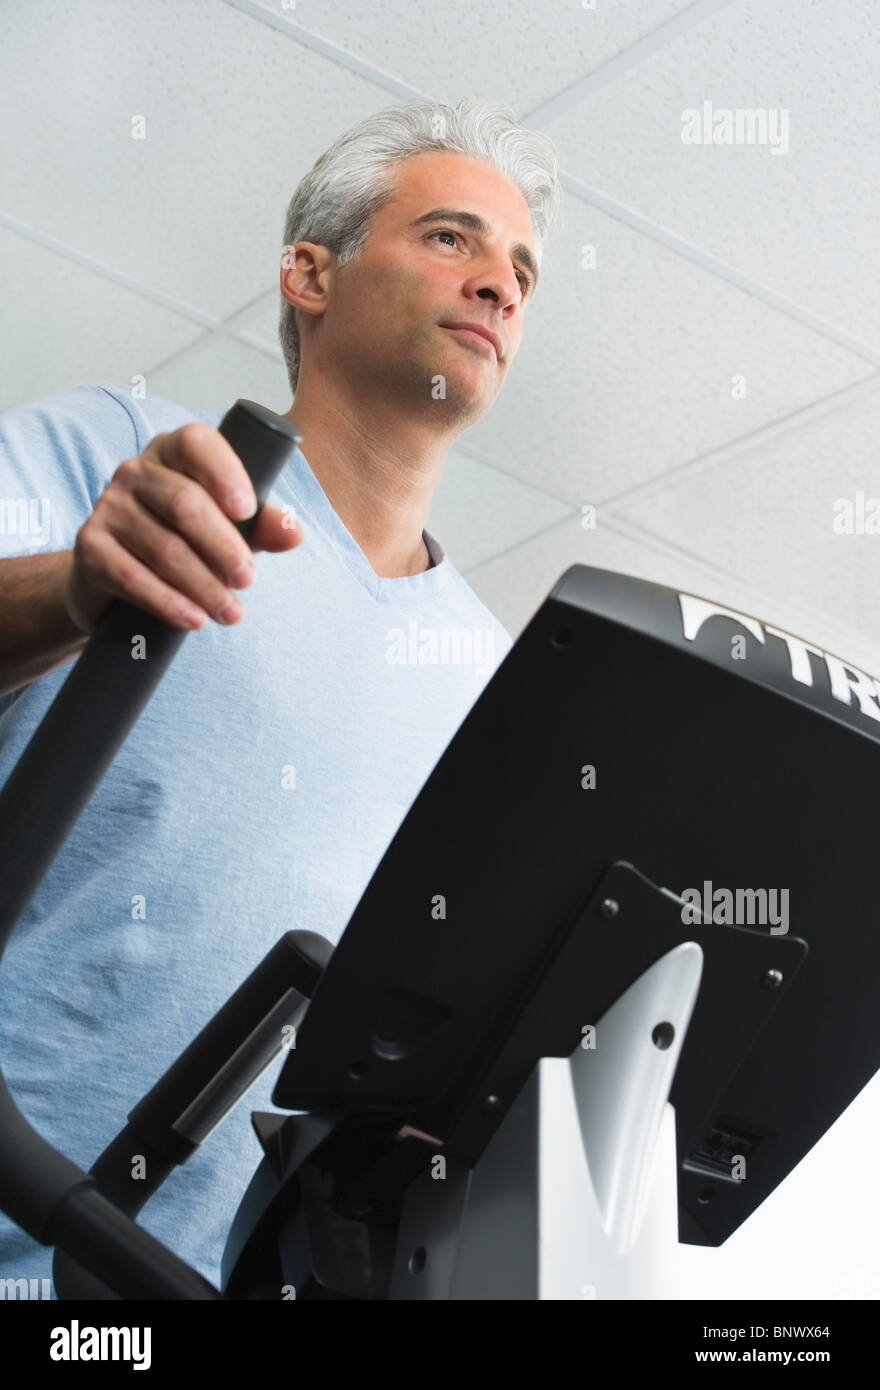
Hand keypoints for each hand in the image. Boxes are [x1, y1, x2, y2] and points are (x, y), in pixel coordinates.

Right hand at [65, 422, 303, 634]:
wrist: (117, 580)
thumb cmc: (187, 542)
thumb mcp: (231, 530)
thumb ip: (263, 526)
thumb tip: (293, 532)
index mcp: (173, 452)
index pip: (197, 442)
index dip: (224, 472)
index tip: (248, 510)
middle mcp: (135, 471)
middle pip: (185, 503)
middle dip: (224, 547)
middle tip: (248, 581)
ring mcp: (108, 506)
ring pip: (164, 547)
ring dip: (203, 585)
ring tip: (231, 613)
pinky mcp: (90, 546)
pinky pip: (131, 576)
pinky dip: (168, 602)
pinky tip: (194, 620)